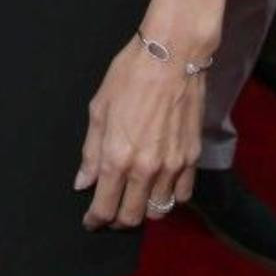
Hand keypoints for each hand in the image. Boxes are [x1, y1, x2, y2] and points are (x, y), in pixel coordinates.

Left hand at [74, 38, 203, 228]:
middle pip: (132, 217)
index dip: (95, 219)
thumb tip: (83, 182)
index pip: (105, 207)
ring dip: (144, 210)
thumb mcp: (99, 108)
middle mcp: (146, 169)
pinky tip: (160, 186)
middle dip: (117, 220)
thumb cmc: (130, 75)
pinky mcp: (192, 157)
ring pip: (158, 210)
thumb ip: (91, 151)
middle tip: (110, 212)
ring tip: (135, 198)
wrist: (173, 55)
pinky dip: (170, 197)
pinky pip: (182, 194)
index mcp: (118, 157)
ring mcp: (173, 166)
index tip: (91, 221)